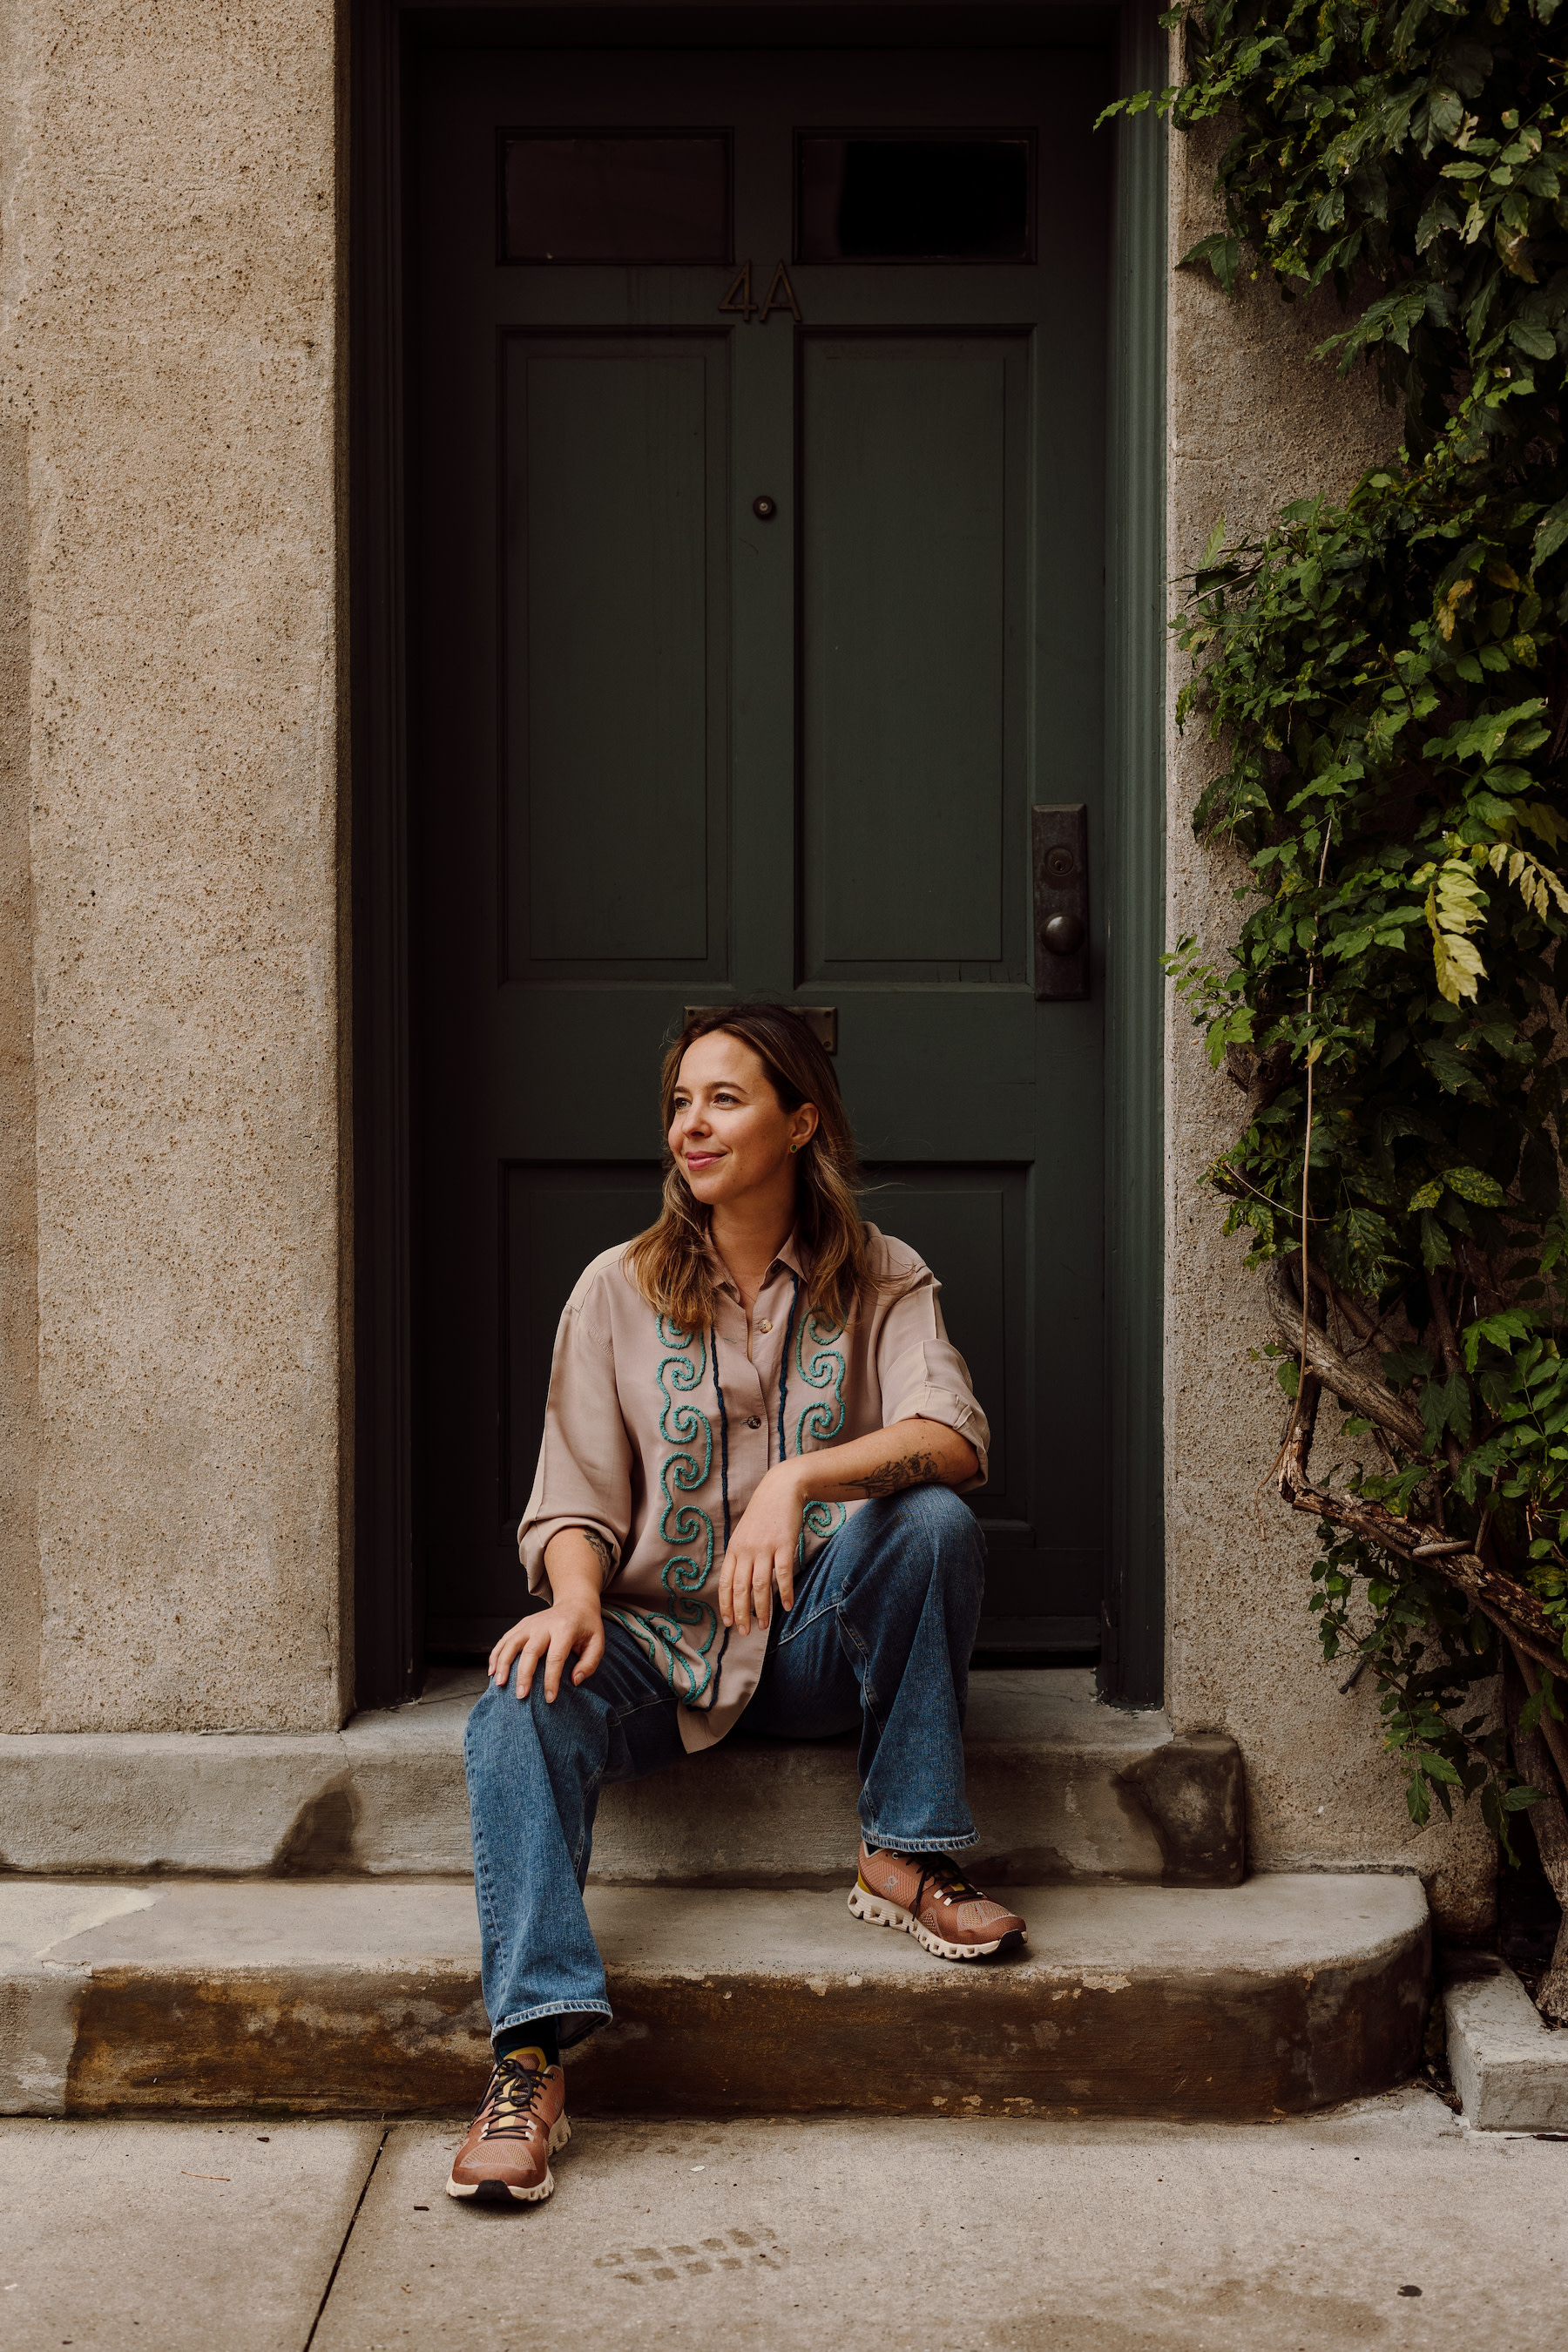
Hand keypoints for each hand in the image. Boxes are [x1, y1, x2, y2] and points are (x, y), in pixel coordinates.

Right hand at [489, 1596, 604, 1703]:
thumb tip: (574, 1681)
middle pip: (530, 1651)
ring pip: (511, 1644)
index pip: (555, 1657)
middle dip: (524, 1675)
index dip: (551, 1680)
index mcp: (565, 1629)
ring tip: (500, 1685)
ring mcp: (530, 1623)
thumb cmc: (586, 1627)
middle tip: (521, 1696)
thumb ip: (589, 1663)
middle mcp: (544, 1625)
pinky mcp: (521, 1625)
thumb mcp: (597, 1643)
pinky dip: (496, 1655)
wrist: (575, 1602)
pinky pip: (504, 1640)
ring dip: (503, 1664)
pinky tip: (492, 1672)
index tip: (549, 1699)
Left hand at [718, 1463, 805, 1634]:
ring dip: (762, 1608)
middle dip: (741, 1613)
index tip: (729, 1622)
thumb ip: (741, 1556)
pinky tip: (787, 1606)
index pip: (725, 1583)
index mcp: (734, 1549)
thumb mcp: (744, 1533)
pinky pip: (783, 1574)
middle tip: (745, 1632)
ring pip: (760, 1585)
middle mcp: (746, 1550)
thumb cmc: (763, 1514)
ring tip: (763, 1625)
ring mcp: (765, 1548)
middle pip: (740, 1588)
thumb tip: (739, 1583)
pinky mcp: (784, 1545)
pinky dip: (785, 1592)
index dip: (725, 1605)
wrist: (781, 1489)